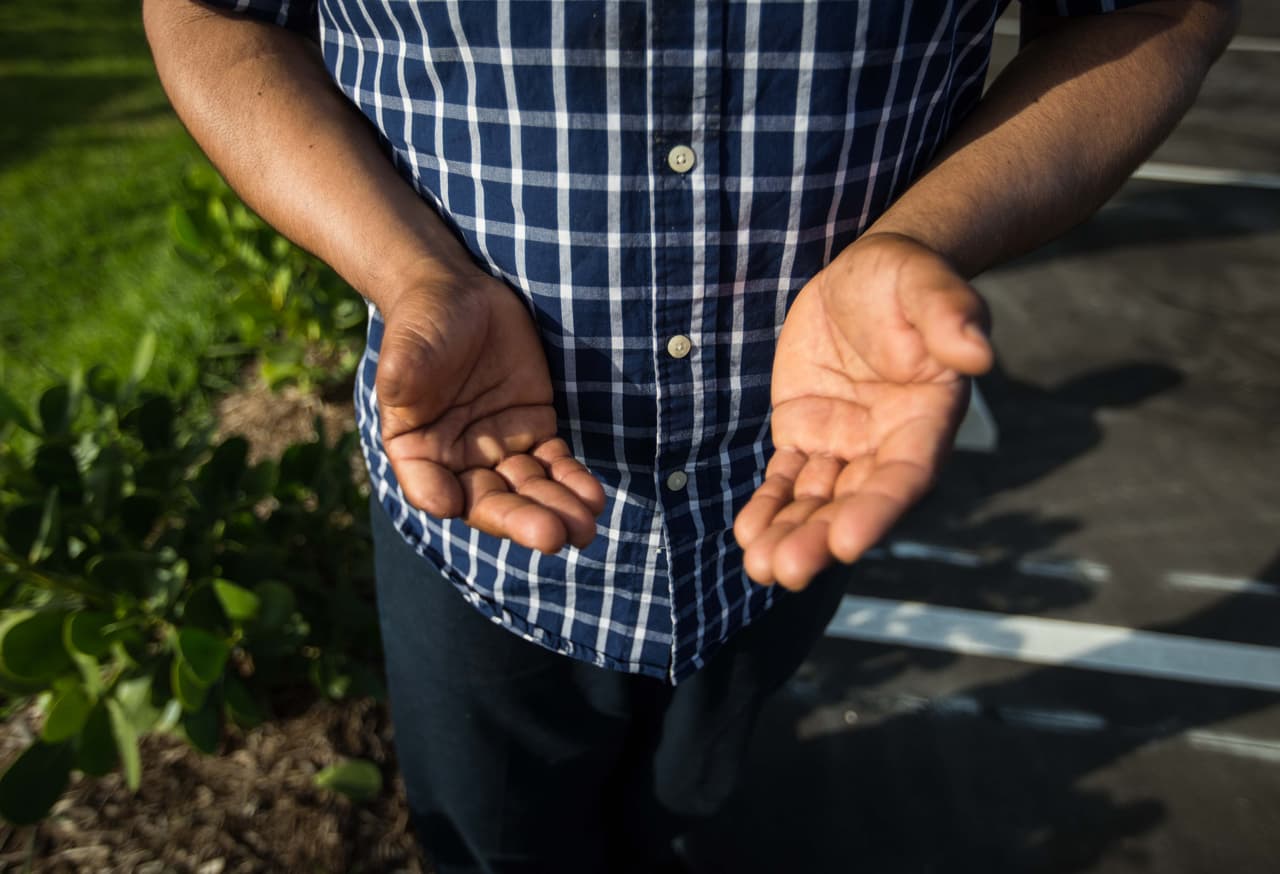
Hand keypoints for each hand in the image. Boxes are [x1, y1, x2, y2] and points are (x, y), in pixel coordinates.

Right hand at [376, 269, 605, 553]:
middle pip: (489, 500)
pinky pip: (555, 464)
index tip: (455, 503)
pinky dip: (573, 481)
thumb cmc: (424, 321)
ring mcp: (499, 449)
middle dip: (521, 519)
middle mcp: (458, 460)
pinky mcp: (535, 430)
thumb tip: (397, 392)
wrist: (462, 294)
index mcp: (417, 449)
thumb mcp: (408, 345)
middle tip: (551, 536)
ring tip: (583, 529)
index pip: (428, 484)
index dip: (442, 496)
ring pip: (529, 489)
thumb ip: (402, 373)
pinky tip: (593, 498)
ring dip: (556, 510)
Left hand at [733, 233, 992, 589]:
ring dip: (791, 534)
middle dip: (820, 538)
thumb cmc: (906, 277)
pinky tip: (748, 534)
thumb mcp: (927, 283)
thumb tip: (980, 352)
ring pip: (818, 500)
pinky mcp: (806, 433)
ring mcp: (844, 442)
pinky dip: (769, 505)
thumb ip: (952, 315)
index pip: (906, 475)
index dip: (877, 511)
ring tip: (760, 568)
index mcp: (927, 417)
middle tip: (787, 571)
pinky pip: (787, 478)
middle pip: (855, 501)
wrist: (865, 273)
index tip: (846, 543)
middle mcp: (887, 442)